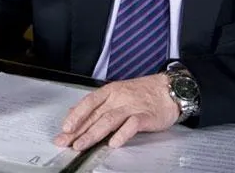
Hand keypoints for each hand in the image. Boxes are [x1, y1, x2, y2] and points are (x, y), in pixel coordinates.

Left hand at [54, 73, 178, 149]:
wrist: (170, 89)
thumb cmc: (144, 92)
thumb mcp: (118, 93)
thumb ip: (98, 105)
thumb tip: (74, 113)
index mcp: (112, 91)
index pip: (89, 102)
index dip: (76, 115)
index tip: (64, 128)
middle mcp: (120, 98)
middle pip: (96, 114)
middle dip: (79, 130)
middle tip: (66, 142)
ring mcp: (133, 107)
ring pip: (110, 120)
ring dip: (94, 133)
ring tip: (82, 145)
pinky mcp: (146, 116)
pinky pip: (132, 125)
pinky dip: (122, 134)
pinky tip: (113, 143)